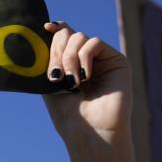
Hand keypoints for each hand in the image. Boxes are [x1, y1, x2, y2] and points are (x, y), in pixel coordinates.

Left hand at [42, 21, 132, 147]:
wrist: (90, 132)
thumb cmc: (70, 115)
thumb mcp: (49, 85)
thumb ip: (48, 60)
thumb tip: (45, 32)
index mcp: (68, 64)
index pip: (62, 36)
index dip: (55, 29)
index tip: (45, 28)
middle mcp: (85, 59)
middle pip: (67, 34)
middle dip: (56, 51)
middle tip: (55, 76)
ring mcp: (101, 59)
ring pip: (79, 36)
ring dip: (68, 57)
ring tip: (70, 82)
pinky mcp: (116, 60)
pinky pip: (94, 43)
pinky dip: (84, 57)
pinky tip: (84, 78)